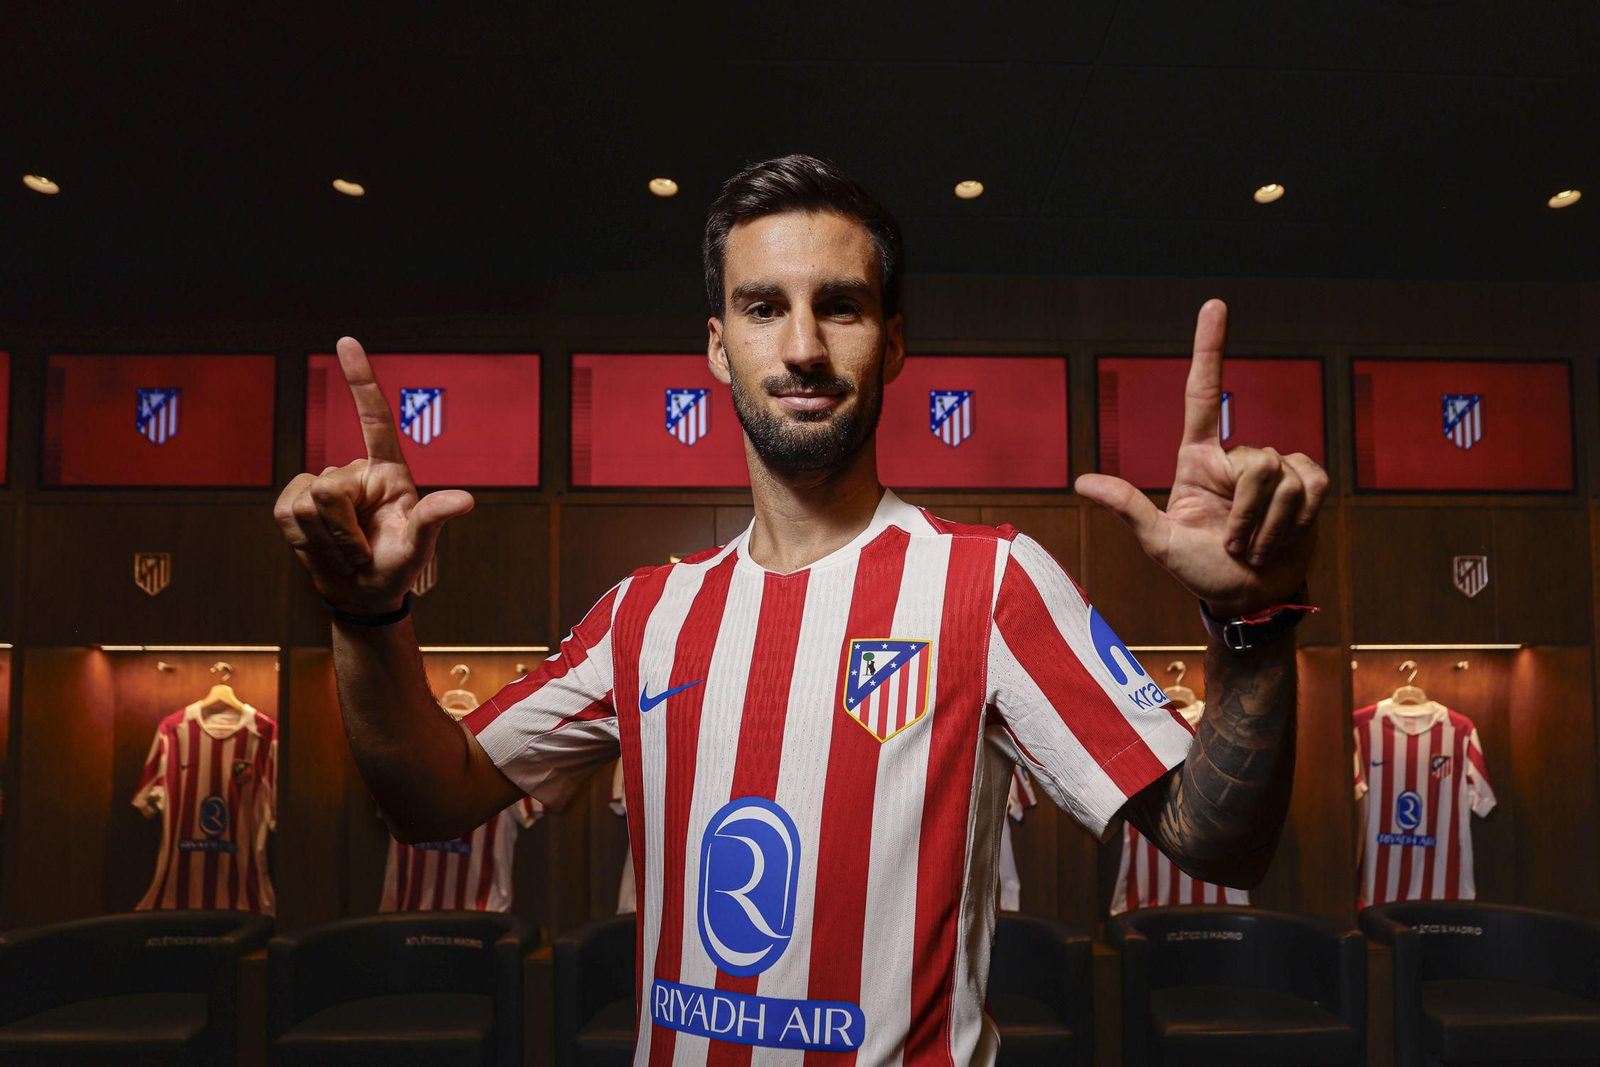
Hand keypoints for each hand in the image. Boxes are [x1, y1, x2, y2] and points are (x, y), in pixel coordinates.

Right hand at [272, 337, 474, 614]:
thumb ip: (435, 518)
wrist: (363, 595)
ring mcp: (321, 484)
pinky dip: (303, 540)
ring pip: (307, 502)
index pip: (376, 418)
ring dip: (326, 541)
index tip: (346, 341)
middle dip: (342, 531)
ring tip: (346, 554)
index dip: (361, 379)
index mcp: (389, 470)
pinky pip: (286, 513)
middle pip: (330, 487)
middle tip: (361, 553)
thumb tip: (466, 500)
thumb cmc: (399, 565)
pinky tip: (318, 549)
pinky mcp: (293, 502)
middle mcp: (355, 471)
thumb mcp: (421, 546)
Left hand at [1075, 300, 1328, 618]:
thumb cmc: (1201, 572)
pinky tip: (1285, 537)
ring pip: (1283, 475)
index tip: (1215, 304)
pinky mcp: (1308, 485)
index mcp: (1197, 461)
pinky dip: (1297, 519)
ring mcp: (1275, 470)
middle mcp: (1235, 458)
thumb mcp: (1159, 544)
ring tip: (1253, 547)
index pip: (1203, 394)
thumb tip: (1080, 482)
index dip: (1210, 348)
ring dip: (1268, 523)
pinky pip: (1311, 485)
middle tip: (1233, 544)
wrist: (1250, 600)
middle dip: (1246, 512)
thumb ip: (1127, 508)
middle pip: (1255, 459)